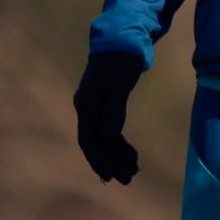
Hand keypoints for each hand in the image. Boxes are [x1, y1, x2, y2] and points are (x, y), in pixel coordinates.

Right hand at [73, 51, 144, 184]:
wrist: (122, 40)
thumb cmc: (121, 60)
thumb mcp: (118, 84)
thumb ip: (113, 109)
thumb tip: (108, 136)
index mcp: (85, 105)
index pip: (89, 140)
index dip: (98, 159)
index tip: (111, 175)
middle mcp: (87, 109)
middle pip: (96, 143)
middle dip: (110, 162)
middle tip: (128, 179)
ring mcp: (95, 107)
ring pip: (104, 139)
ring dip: (117, 155)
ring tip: (133, 170)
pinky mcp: (106, 104)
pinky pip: (110, 130)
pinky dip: (120, 143)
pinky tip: (131, 154)